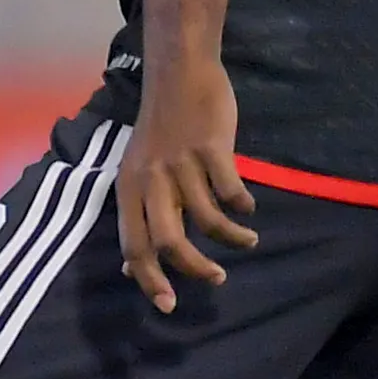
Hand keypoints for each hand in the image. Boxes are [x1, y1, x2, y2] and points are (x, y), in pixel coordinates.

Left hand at [114, 59, 254, 311]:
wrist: (178, 73)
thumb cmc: (159, 128)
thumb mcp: (137, 172)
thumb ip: (138, 214)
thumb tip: (131, 266)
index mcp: (128, 188)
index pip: (133, 245)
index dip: (149, 279)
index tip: (169, 305)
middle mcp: (150, 179)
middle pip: (168, 241)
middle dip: (194, 269)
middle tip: (217, 278)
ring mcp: (181, 164)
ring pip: (207, 219)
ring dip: (232, 237)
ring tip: (248, 240)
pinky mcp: (210, 148)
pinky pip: (230, 191)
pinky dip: (243, 206)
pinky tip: (248, 208)